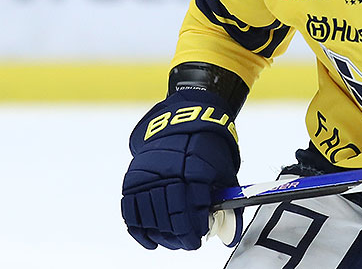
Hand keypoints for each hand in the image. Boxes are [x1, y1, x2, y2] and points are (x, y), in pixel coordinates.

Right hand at [121, 89, 242, 249]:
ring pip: (150, 216)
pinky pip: (131, 211)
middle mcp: (170, 173)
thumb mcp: (224, 170)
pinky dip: (139, 230)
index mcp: (196, 170)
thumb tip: (231, 234)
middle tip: (187, 243)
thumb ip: (227, 202)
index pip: (193, 210)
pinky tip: (151, 240)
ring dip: (161, 235)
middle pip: (170, 216)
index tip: (198, 238)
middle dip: (180, 236)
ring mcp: (149, 175)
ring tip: (172, 241)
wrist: (184, 119)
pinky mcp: (134, 178)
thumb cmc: (209, 147)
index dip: (195, 230)